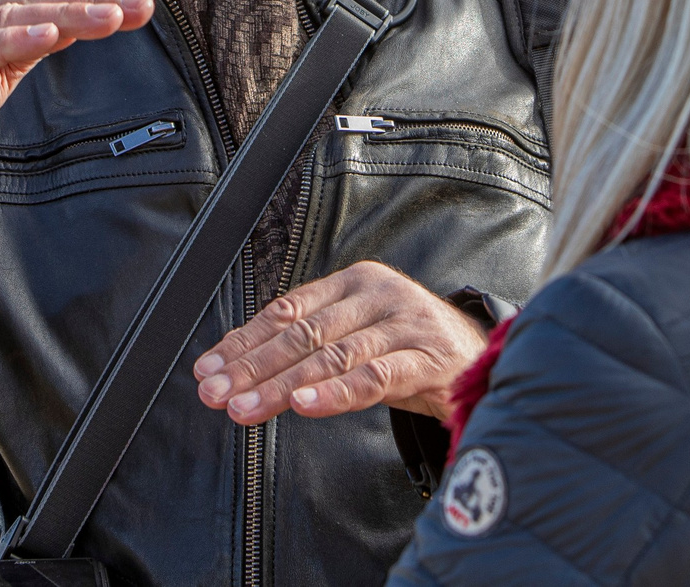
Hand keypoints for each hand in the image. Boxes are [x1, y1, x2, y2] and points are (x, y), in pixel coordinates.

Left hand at [192, 262, 488, 425]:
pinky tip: (305, 406)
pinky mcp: (426, 358)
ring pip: (331, 355)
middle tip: (216, 393)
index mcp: (353, 282)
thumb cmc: (408, 348)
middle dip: (252, 366)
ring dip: (282, 386)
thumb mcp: (356, 336)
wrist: (482, 359)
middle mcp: (376, 294)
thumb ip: (309, 344)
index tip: (207, 369)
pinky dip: (336, 392)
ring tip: (246, 407)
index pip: (286, 310)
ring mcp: (403, 323)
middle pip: (302, 332)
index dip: (244, 341)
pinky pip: (374, 377)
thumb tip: (239, 361)